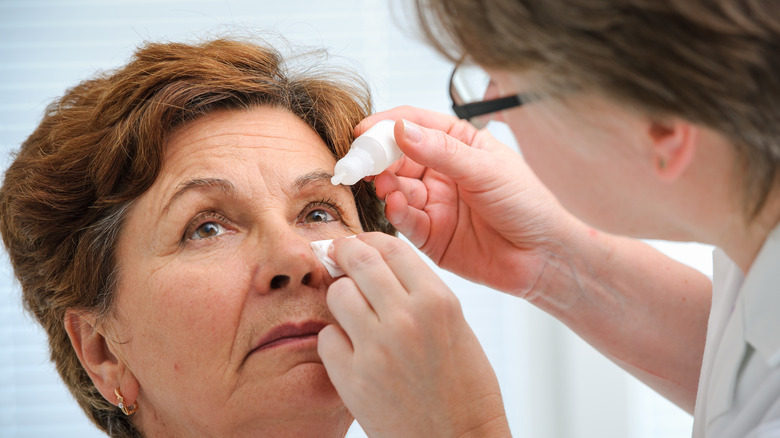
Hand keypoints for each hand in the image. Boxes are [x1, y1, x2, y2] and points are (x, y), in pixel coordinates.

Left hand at [318, 233, 509, 437]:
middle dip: (344, 253)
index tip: (360, 243)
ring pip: (338, 294)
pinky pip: (328, 338)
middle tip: (338, 256)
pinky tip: (353, 351)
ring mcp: (376, 349)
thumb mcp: (455, 326)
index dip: (370, 240)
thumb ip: (419, 292)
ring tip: (353, 313)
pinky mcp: (353, 379)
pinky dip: (336, 340)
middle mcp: (406, 319)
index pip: (392, 247)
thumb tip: (377, 263)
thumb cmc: (464, 387)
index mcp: (438, 301)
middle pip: (359, 261)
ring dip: (341, 297)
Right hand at [356, 107, 582, 295]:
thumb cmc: (528, 206)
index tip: (364, 131)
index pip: (416, 125)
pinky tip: (396, 205)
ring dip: (386, 185)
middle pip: (398, 156)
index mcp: (459, 144)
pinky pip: (404, 220)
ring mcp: (434, 203)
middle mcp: (442, 171)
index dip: (387, 125)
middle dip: (378, 157)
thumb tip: (402, 130)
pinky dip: (395, 211)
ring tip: (386, 185)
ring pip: (397, 188)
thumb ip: (442, 152)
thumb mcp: (487, 170)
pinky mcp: (430, 234)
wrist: (543, 257)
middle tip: (361, 161)